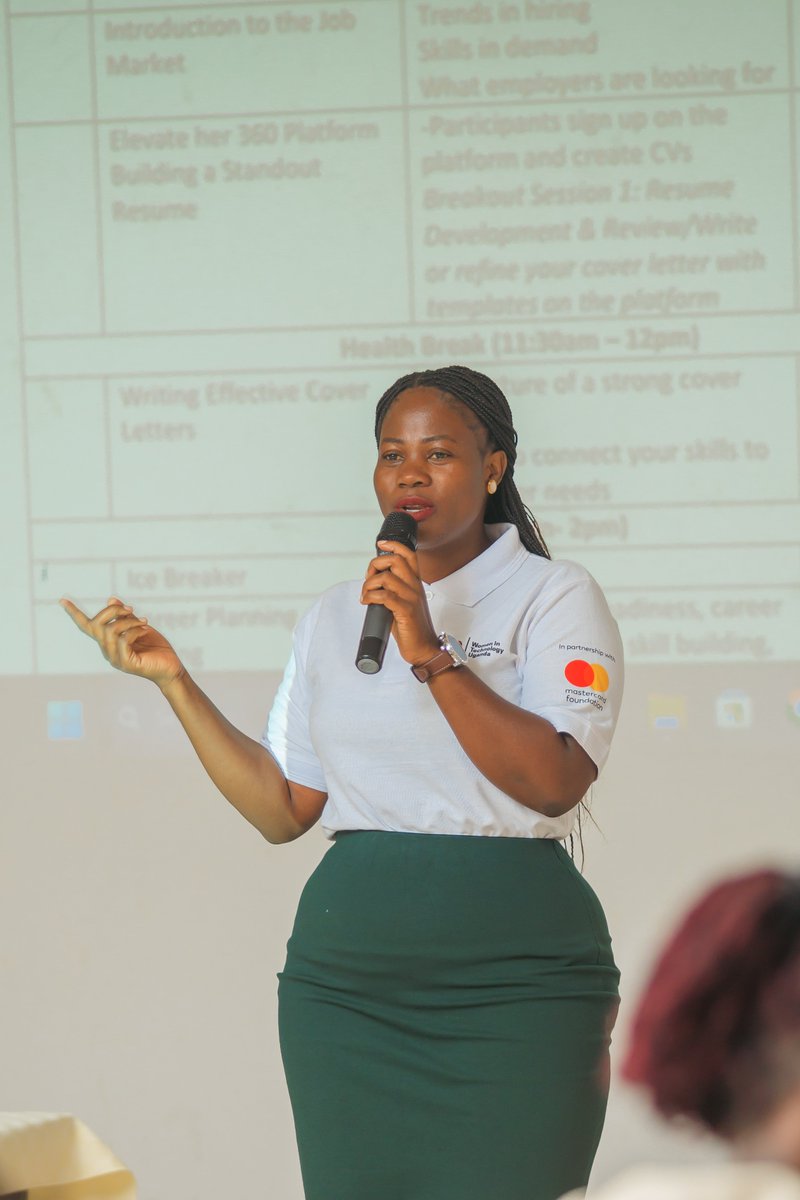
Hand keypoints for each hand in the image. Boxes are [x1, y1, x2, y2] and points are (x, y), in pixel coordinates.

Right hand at [60, 596, 184, 688]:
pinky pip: (124, 640)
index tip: (62, 600)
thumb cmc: (154, 647)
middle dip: (113, 611)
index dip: (74, 613)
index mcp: (107, 641)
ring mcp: (115, 658)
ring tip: (144, 622)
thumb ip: (125, 615)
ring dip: (129, 621)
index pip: (87, 626)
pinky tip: (145, 629)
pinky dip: (135, 630)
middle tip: (131, 609)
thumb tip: (111, 600)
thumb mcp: (138, 626)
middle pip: (97, 624)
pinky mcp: (127, 663)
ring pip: (111, 630)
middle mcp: (107, 650)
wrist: (170, 667)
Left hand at [360, 540, 438, 665]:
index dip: (394, 545)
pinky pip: (384, 596)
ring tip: (366, 595)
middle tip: (368, 579)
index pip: (409, 555)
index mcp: (415, 583)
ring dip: (369, 585)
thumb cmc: (412, 627)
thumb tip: (373, 583)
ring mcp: (411, 598)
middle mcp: (415, 586)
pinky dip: (371, 597)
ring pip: (386, 578)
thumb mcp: (403, 602)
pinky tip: (367, 603)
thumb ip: (393, 589)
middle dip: (375, 565)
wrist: (424, 648)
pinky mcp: (405, 611)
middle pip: (396, 560)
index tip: (381, 544)